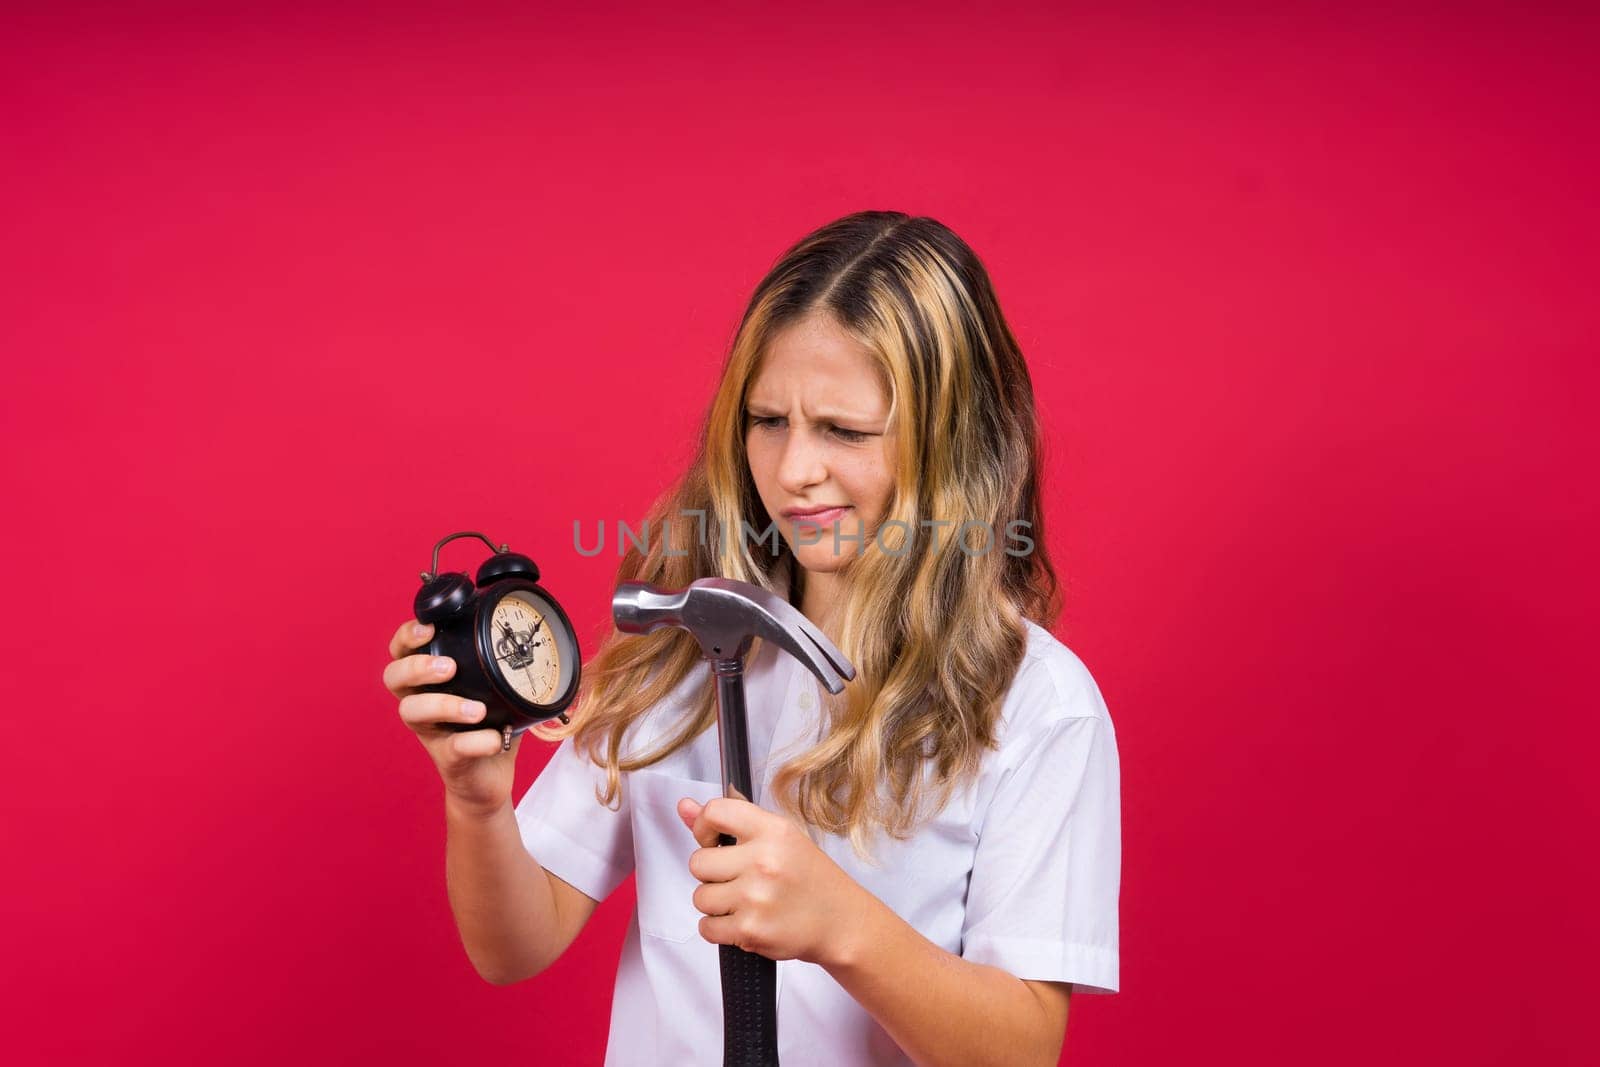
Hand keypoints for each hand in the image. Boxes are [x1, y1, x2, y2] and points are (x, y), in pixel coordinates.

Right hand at [384, 618, 520, 816]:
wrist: (490, 777)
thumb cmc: (490, 723)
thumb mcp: (494, 689)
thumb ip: (500, 665)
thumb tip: (530, 637)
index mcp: (428, 681)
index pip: (402, 651)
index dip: (406, 637)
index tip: (428, 629)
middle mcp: (421, 703)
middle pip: (393, 678)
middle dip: (416, 667)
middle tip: (449, 668)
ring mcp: (431, 732)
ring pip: (412, 712)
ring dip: (443, 705)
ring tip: (476, 710)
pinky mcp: (447, 759)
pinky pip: (454, 748)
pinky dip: (476, 741)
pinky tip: (494, 737)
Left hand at [676, 794, 867, 966]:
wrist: (840, 922)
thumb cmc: (809, 878)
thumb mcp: (779, 838)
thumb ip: (730, 820)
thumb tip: (684, 807)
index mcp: (773, 830)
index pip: (714, 812)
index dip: (703, 828)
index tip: (711, 841)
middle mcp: (764, 861)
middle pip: (698, 862)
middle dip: (712, 874)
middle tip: (738, 878)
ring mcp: (756, 898)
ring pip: (700, 897)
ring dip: (716, 903)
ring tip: (744, 901)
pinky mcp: (751, 931)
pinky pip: (707, 928)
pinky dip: (718, 929)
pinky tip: (742, 921)